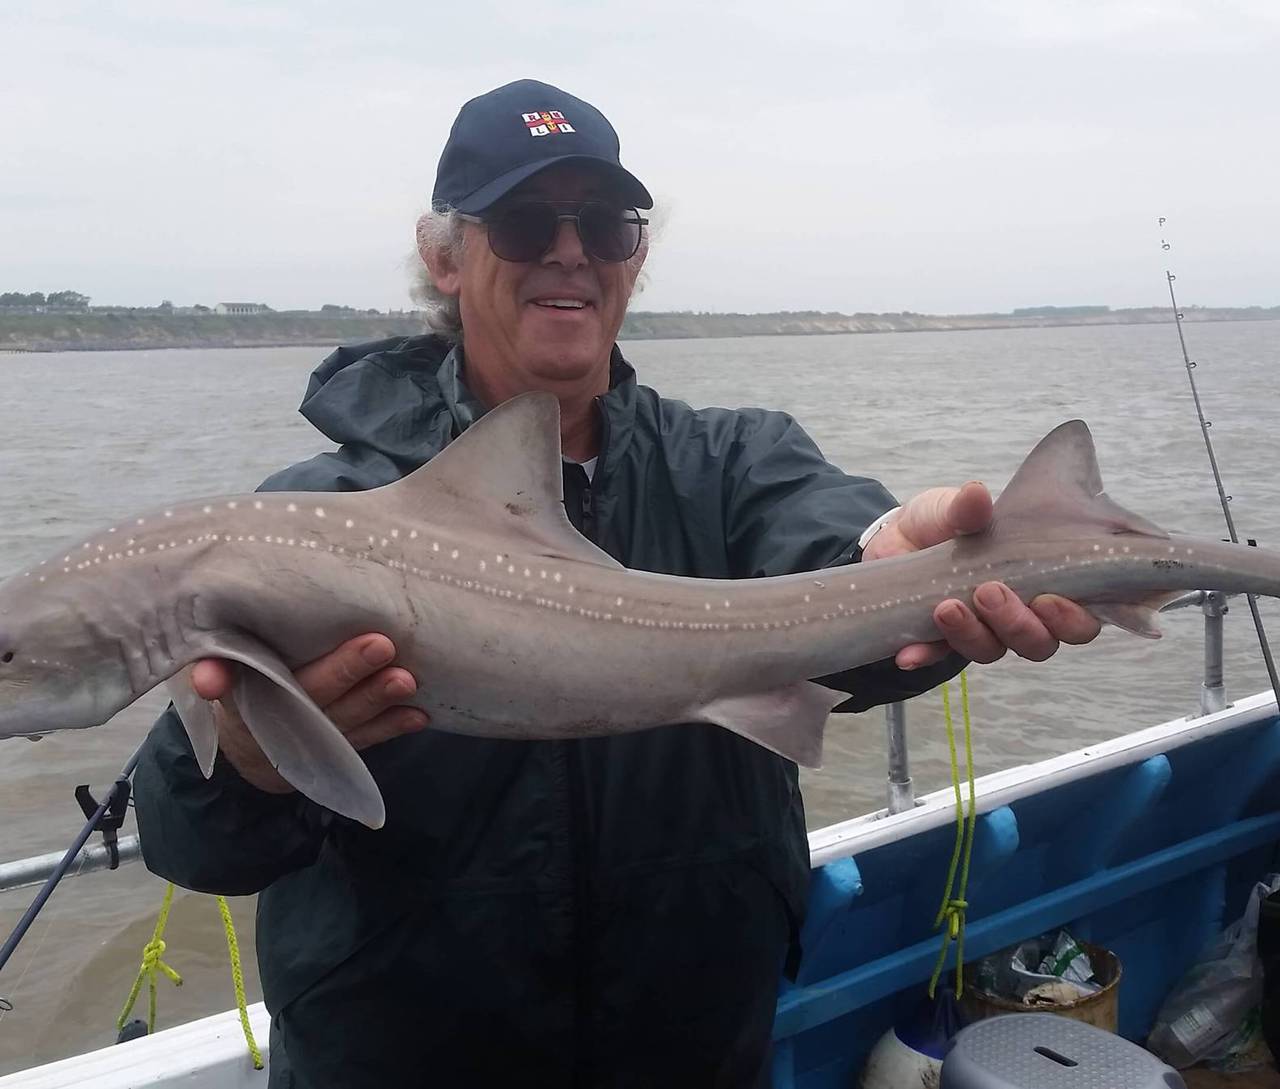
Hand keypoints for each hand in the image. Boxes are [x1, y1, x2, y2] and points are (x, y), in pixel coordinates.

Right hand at [189, 634, 429, 793]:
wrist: (250, 750)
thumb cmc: (244, 688)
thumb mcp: (225, 680)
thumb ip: (217, 671)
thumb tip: (204, 679)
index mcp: (257, 701)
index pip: (290, 684)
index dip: (333, 669)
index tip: (367, 646)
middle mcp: (292, 723)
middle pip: (327, 700)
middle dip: (357, 677)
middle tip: (387, 648)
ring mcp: (321, 737)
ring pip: (354, 720)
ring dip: (381, 701)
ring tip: (407, 681)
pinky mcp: (343, 747)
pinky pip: (370, 738)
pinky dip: (394, 727)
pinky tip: (419, 716)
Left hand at [862, 482, 1101, 669]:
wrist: (899, 537)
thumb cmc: (949, 523)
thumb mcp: (956, 509)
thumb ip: (969, 507)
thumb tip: (976, 494)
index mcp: (1043, 584)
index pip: (1077, 619)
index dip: (1071, 619)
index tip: (1049, 599)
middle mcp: (1018, 616)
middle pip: (1039, 643)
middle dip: (1019, 625)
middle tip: (990, 592)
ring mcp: (980, 631)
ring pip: (991, 650)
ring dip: (972, 634)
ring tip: (948, 606)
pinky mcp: (939, 640)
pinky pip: (936, 656)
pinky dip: (924, 655)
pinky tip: (909, 654)